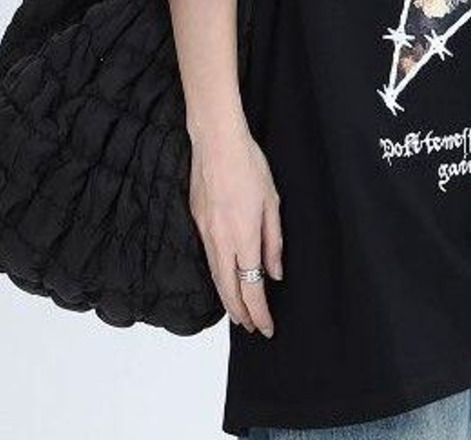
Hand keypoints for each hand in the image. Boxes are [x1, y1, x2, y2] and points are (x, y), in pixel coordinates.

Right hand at [188, 121, 282, 336]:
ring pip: (215, 277)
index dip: (258, 312)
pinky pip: (208, 259)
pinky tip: (224, 279)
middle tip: (251, 328)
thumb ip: (273, 240)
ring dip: (227, 299)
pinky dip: (217, 277)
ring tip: (238, 312)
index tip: (266, 327)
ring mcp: (205, 232)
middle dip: (241, 313)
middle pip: (228, 290)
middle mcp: (221, 241)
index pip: (251, 288)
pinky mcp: (197, 222)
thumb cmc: (248, 165)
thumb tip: (274, 272)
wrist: (216, 141)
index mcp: (244, 237)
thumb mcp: (272, 201)